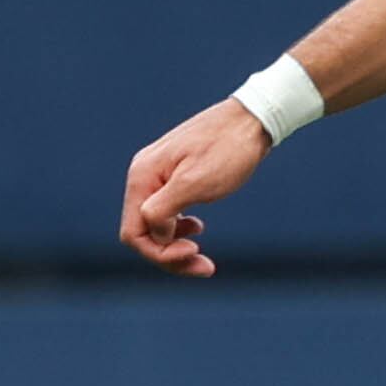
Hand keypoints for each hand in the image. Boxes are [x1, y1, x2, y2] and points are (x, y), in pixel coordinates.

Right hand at [121, 100, 271, 274]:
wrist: (252, 119)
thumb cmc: (228, 149)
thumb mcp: (195, 183)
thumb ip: (164, 210)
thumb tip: (153, 235)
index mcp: (143, 177)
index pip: (133, 233)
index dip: (159, 252)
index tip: (193, 253)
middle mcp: (144, 176)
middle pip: (143, 232)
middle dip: (170, 254)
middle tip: (205, 266)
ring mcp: (159, 175)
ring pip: (156, 224)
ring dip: (175, 244)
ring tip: (202, 252)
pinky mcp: (174, 176)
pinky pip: (167, 211)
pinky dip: (179, 227)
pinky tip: (198, 227)